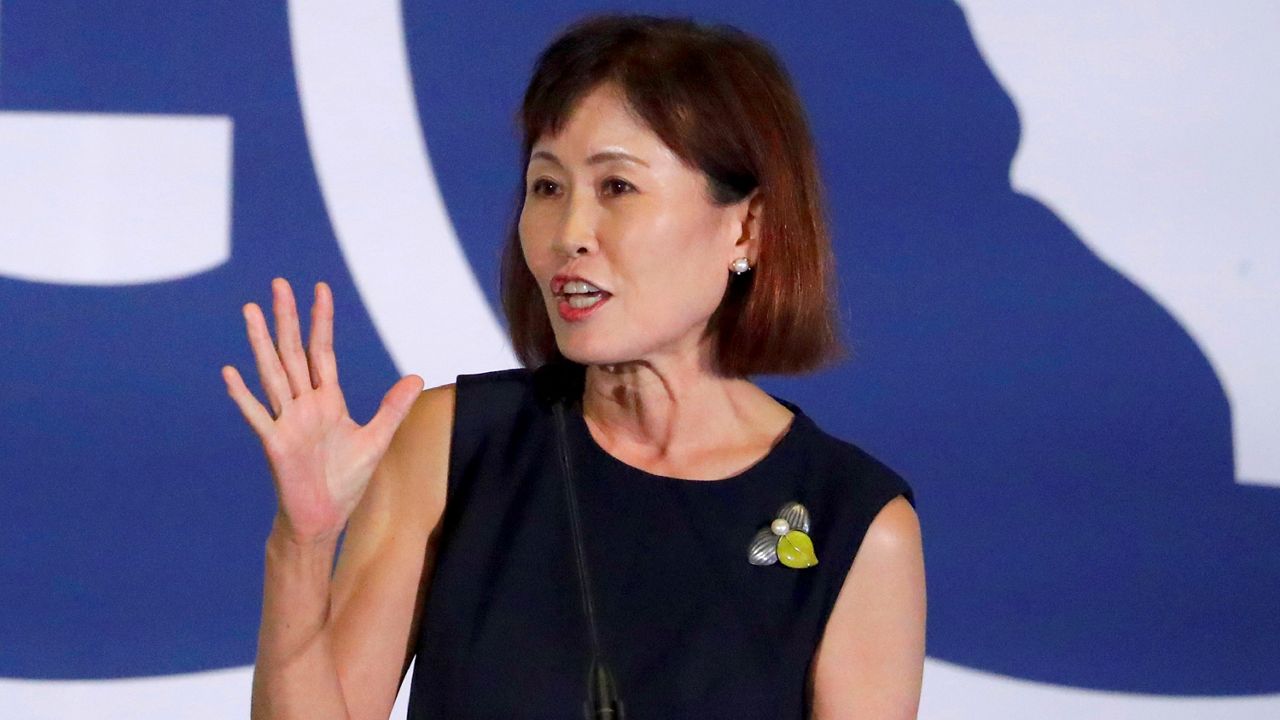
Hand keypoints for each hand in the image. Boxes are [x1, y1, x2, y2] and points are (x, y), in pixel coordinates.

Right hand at [221, 278, 423, 542]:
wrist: (325, 516)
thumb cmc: (346, 480)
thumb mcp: (378, 438)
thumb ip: (393, 407)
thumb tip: (416, 377)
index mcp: (326, 399)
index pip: (322, 350)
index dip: (321, 320)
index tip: (320, 288)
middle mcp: (303, 404)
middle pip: (293, 352)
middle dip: (287, 317)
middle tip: (278, 283)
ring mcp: (286, 421)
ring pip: (272, 373)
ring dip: (260, 343)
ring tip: (250, 311)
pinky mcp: (275, 444)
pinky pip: (257, 415)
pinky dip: (243, 395)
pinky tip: (230, 372)